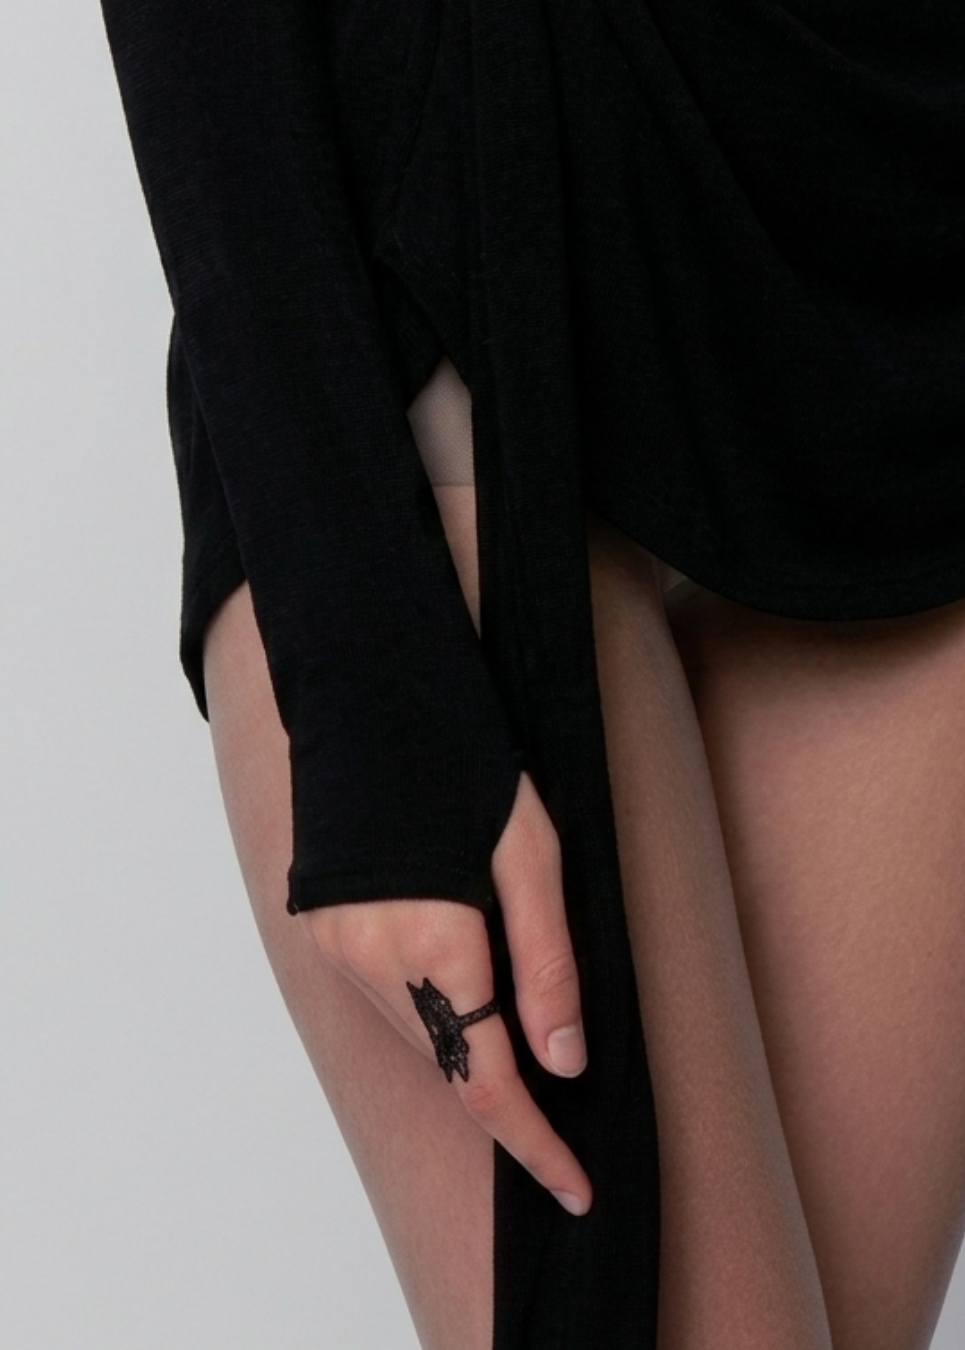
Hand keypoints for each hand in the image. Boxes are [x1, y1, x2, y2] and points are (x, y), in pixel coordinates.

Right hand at [299, 770, 591, 1215]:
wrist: (374, 706)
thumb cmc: (469, 772)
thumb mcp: (534, 858)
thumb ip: (547, 966)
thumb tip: (563, 1063)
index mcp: (433, 943)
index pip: (487, 1082)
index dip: (535, 1143)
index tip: (574, 1187)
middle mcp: (371, 960)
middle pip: (451, 1066)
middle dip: (511, 1091)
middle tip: (564, 1086)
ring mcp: (338, 948)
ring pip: (420, 1039)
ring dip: (472, 1048)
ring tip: (521, 1016)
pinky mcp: (325, 933)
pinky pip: (391, 1004)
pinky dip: (436, 1013)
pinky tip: (465, 977)